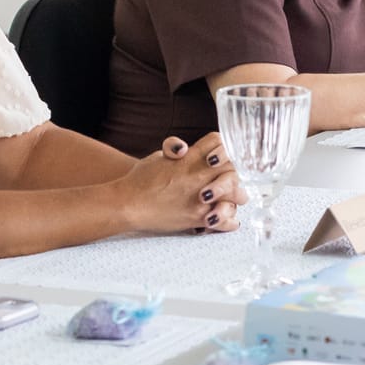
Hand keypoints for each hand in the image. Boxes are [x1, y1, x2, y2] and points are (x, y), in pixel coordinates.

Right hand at [118, 132, 245, 234]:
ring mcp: (200, 199)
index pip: (219, 144)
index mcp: (189, 158)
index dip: (223, 147)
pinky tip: (228, 219)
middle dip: (235, 172)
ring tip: (235, 199)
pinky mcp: (197, 219)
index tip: (221, 156)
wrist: (127, 204)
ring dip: (237, 196)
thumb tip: (185, 149)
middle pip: (232, 169)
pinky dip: (230, 221)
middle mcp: (198, 177)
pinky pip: (226, 221)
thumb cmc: (140, 179)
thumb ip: (176, 150)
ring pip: (235, 194)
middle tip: (234, 180)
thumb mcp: (158, 156)